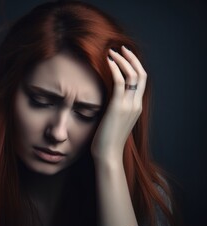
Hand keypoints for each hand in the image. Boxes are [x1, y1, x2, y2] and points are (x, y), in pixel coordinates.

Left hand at [91, 45, 146, 166]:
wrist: (107, 154)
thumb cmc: (107, 140)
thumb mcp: (115, 120)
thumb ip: (115, 107)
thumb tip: (107, 97)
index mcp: (136, 107)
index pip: (141, 81)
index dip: (134, 66)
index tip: (124, 56)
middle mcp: (136, 104)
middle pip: (141, 74)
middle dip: (131, 58)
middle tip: (120, 48)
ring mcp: (129, 105)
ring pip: (132, 75)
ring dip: (122, 60)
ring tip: (111, 51)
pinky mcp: (118, 106)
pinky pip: (119, 81)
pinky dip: (115, 68)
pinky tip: (107, 61)